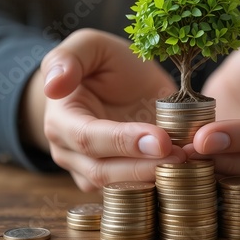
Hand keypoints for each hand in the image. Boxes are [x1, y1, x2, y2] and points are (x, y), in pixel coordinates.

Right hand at [25, 29, 185, 190]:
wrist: (112, 84)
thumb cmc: (102, 64)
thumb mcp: (88, 47)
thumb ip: (67, 58)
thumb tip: (53, 86)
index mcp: (61, 119)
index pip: (88, 138)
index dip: (123, 141)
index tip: (161, 139)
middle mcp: (69, 152)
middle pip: (103, 170)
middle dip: (144, 166)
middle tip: (182, 156)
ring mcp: (88, 170)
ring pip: (117, 187)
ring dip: (152, 179)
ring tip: (186, 164)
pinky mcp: (112, 180)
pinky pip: (131, 192)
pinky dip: (156, 184)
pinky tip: (181, 173)